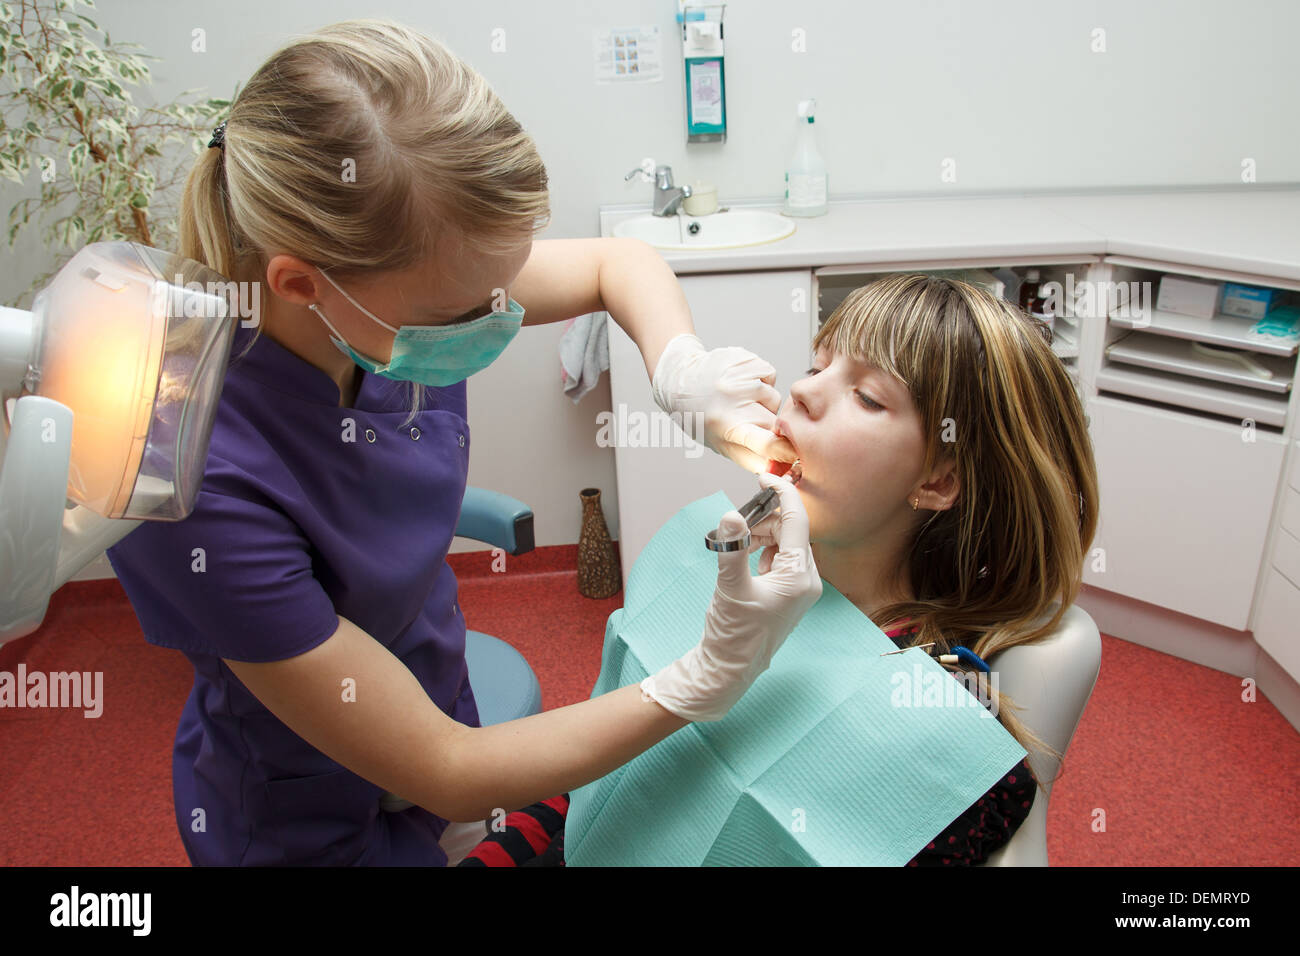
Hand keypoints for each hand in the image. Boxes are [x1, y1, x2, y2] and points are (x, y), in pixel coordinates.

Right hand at [640, 471, 821, 721]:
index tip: (764, 478)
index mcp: (800, 577)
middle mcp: (806, 580)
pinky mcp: (787, 592)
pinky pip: (779, 558)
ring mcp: (798, 587)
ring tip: (735, 545)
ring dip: (760, 535)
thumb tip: (731, 514)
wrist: (729, 667)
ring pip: (783, 543)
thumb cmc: (734, 633)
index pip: (796, 523)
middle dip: (762, 521)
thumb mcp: (731, 587)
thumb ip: (732, 548)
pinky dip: (761, 550)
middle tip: (735, 523)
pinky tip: (743, 558)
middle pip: (789, 531)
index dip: (781, 495)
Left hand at [651, 334, 798, 472]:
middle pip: (774, 421)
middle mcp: (732, 400)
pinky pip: (770, 374)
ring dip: (763, 402)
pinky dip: (762, 380)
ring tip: (740, 400)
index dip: (785, 450)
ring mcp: (739, 376)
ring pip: (774, 397)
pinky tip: (742, 383)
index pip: (766, 443)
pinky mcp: (743, 358)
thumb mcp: (720, 444)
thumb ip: (751, 458)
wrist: (680, 380)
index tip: (793, 453)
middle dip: (767, 424)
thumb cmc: (701, 417)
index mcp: (727, 426)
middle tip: (745, 420)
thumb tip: (781, 468)